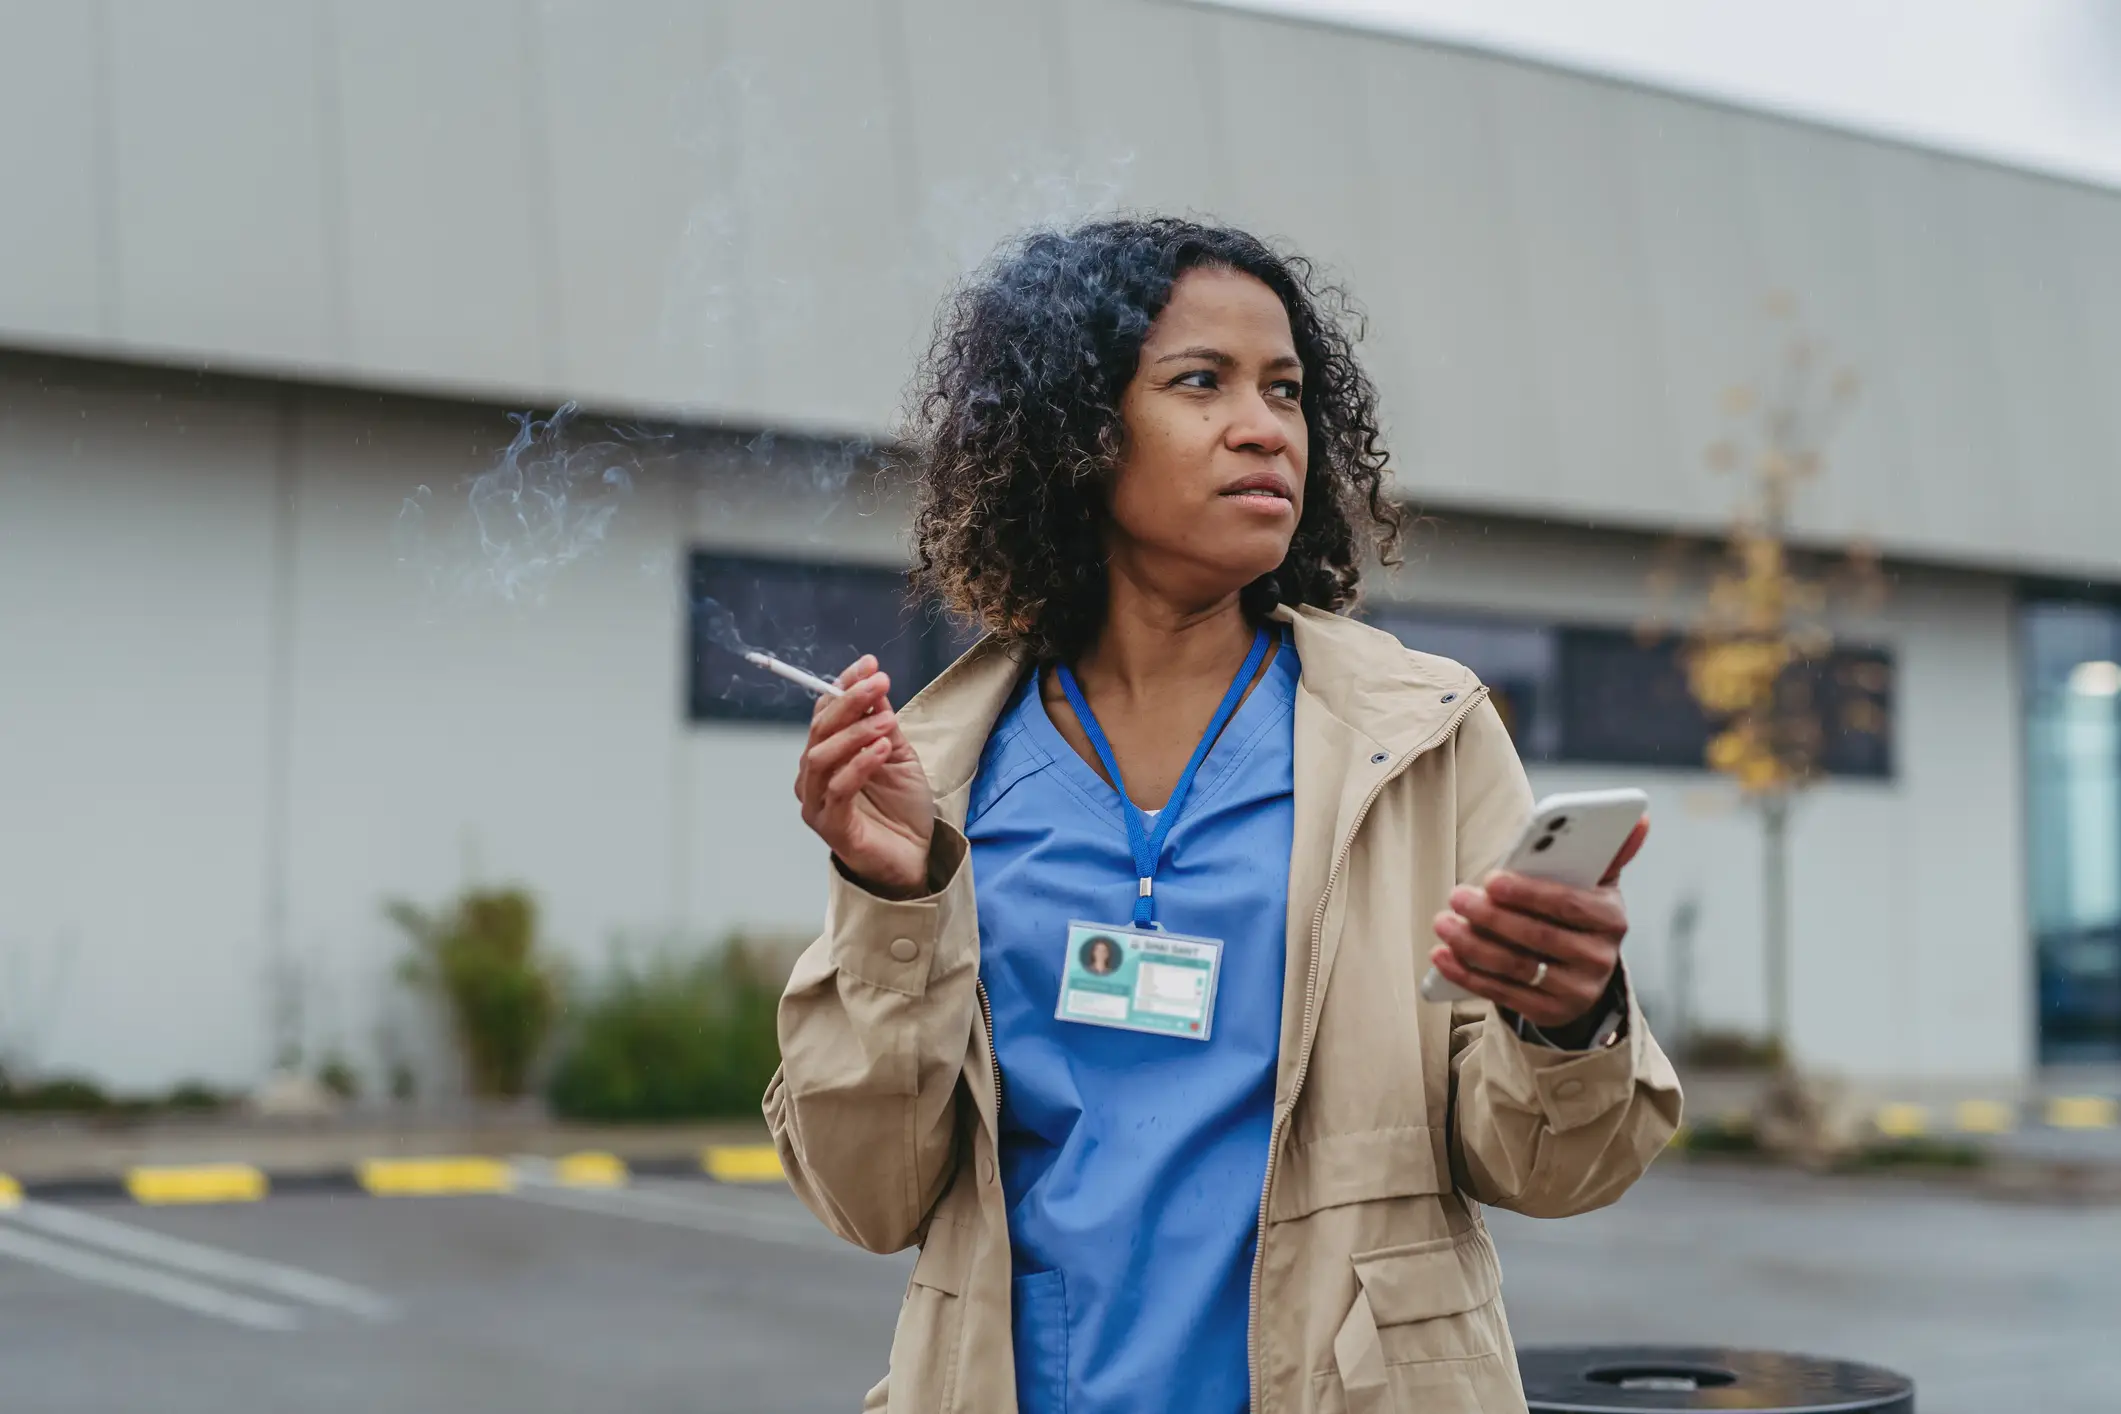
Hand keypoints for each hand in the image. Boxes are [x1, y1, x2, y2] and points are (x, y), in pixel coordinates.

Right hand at [794, 655, 934, 897]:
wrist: (915, 858)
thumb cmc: (901, 808)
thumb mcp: (898, 755)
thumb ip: (883, 723)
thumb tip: (875, 685)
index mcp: (825, 756)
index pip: (824, 713)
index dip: (843, 686)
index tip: (869, 665)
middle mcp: (812, 778)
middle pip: (820, 730)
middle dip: (849, 701)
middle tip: (879, 682)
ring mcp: (817, 803)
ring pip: (822, 757)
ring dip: (856, 733)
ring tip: (887, 721)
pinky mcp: (832, 827)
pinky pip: (838, 789)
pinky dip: (860, 765)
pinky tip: (883, 749)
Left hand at [1427, 816, 1648, 1030]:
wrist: (1580, 969)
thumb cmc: (1576, 910)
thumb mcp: (1594, 882)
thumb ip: (1606, 850)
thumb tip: (1639, 816)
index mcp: (1611, 919)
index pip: (1568, 904)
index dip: (1528, 893)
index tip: (1491, 879)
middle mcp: (1599, 959)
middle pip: (1537, 937)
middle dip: (1491, 916)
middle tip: (1456, 896)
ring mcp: (1576, 991)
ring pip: (1516, 967)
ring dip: (1472, 945)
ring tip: (1443, 923)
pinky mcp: (1549, 1013)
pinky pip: (1502, 994)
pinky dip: (1467, 975)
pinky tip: (1442, 956)